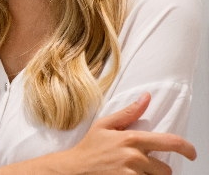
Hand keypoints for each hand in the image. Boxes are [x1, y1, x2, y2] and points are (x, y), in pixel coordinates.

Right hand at [56, 93, 195, 173]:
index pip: (170, 143)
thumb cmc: (89, 148)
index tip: (191, 153)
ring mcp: (132, 174)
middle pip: (165, 169)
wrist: (74, 170)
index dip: (187, 149)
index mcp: (132, 139)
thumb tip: (146, 98)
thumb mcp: (105, 125)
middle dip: (157, 168)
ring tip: (130, 172)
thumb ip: (128, 113)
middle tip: (141, 166)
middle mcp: (135, 157)